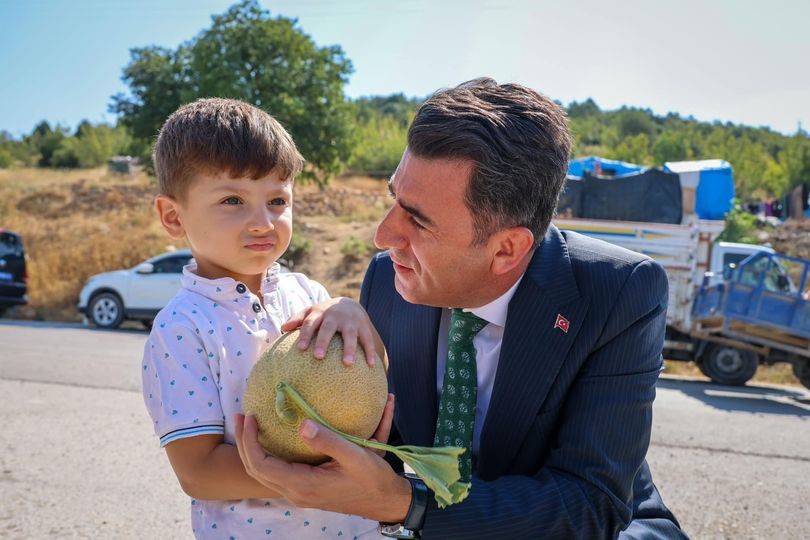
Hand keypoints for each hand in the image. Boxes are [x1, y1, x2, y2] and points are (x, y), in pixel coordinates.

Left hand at [234, 404, 409, 522]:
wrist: (384, 500)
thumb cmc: (372, 478)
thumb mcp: (354, 455)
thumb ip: (327, 441)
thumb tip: (302, 424)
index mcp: (303, 484)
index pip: (261, 465)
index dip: (249, 441)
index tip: (251, 417)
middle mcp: (296, 492)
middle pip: (256, 469)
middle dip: (244, 442)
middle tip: (241, 415)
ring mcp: (300, 492)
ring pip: (264, 473)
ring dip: (253, 449)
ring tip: (251, 424)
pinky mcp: (306, 489)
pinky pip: (278, 473)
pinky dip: (269, 455)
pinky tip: (273, 438)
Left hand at [281, 297, 381, 366]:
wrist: (349, 304)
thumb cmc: (324, 314)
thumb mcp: (311, 312)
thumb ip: (297, 319)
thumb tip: (282, 328)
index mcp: (320, 313)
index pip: (311, 323)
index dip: (306, 335)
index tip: (301, 348)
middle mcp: (335, 315)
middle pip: (329, 328)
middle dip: (324, 341)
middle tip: (318, 356)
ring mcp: (351, 321)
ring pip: (350, 334)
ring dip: (349, 348)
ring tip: (347, 364)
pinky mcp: (364, 327)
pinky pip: (367, 340)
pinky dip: (370, 351)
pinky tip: (370, 365)